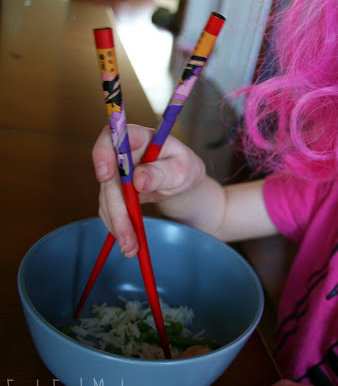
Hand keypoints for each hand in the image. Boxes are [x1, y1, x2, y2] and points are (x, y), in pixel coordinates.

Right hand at [92, 124, 205, 256]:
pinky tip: (128, 242)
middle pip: (108, 177)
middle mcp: (123, 153)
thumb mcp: (183, 170)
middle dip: (116, 208)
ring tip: (131, 248)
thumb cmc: (186, 171)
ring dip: (116, 224)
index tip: (105, 175)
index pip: (113, 136)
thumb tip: (138, 179)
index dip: (104, 153)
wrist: (185, 188)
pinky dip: (117, 227)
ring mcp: (117, 173)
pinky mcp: (115, 191)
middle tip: (127, 235)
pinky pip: (109, 209)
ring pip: (107, 198)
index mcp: (140, 138)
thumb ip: (162, 172)